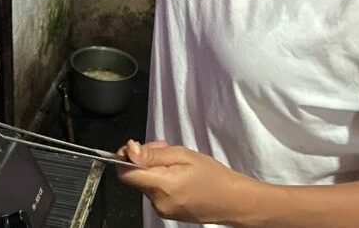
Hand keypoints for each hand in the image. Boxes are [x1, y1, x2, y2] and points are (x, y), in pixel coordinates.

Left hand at [117, 140, 260, 224]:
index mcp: (162, 186)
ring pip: (145, 182)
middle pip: (135, 176)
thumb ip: (153, 154)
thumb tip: (130, 151)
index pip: (126, 174)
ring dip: (153, 168)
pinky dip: (160, 179)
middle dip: (144, 159)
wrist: (234, 201)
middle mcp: (158, 202)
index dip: (125, 157)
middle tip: (164, 148)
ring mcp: (162, 209)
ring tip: (175, 161)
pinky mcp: (166, 212)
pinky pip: (154, 191)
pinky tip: (177, 173)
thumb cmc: (214, 176)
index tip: (134, 147)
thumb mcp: (184, 155)